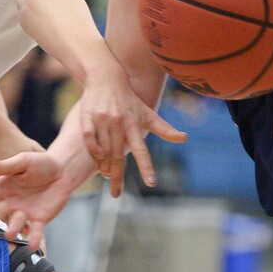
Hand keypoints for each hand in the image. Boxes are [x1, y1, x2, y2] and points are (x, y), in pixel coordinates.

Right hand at [0, 152, 66, 250]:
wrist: (63, 172)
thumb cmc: (40, 164)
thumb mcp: (24, 161)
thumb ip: (6, 166)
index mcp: (5, 186)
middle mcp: (12, 201)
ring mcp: (25, 212)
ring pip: (17, 222)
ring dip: (12, 228)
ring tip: (9, 235)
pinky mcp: (39, 219)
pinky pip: (35, 230)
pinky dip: (34, 238)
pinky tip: (33, 246)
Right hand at [79, 72, 185, 197]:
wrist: (106, 77)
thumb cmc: (130, 100)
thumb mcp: (148, 113)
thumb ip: (165, 129)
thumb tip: (185, 138)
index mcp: (134, 124)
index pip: (142, 150)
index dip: (146, 167)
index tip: (151, 183)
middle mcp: (119, 123)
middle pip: (118, 156)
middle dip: (117, 178)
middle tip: (116, 194)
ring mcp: (102, 120)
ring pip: (103, 151)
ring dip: (105, 167)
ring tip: (107, 176)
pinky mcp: (87, 117)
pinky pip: (89, 141)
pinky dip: (93, 152)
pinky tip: (98, 160)